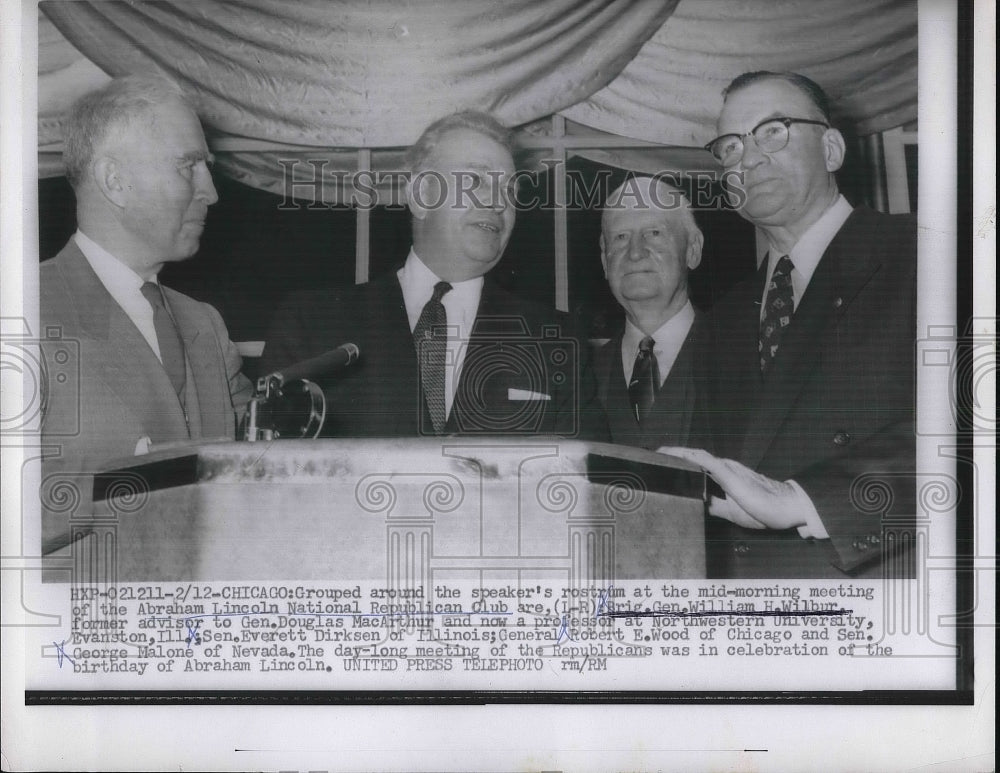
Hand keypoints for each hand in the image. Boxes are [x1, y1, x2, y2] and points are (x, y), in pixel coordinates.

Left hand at [658, 447, 807, 530]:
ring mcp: (725, 469)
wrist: (787, 508)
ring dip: (674, 454)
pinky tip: (674, 456)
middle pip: (690, 457)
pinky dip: (688, 457)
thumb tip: (696, 504)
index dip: (675, 462)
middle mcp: (722, 468)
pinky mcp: (729, 474)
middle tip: (648, 458)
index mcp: (721, 476)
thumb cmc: (763, 509)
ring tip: (654, 454)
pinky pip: (705, 461)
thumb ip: (713, 505)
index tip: (657, 465)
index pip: (694, 466)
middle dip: (669, 456)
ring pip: (694, 456)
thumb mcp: (729, 511)